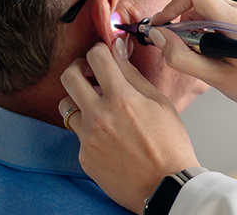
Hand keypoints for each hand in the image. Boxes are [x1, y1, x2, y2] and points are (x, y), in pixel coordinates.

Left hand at [59, 38, 199, 213]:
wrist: (166, 185)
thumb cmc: (170, 145)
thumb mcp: (160, 103)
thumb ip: (134, 76)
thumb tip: (118, 52)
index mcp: (121, 98)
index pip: (96, 57)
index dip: (98, 50)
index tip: (102, 54)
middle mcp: (99, 116)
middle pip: (68, 77)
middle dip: (77, 68)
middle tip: (89, 72)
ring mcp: (87, 138)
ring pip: (66, 106)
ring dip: (78, 100)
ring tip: (97, 106)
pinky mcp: (84, 156)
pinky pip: (78, 134)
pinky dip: (90, 130)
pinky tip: (110, 137)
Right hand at [148, 0, 236, 142]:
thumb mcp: (217, 78)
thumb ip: (182, 57)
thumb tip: (157, 37)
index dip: (170, 7)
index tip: (160, 29)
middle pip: (199, 3)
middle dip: (182, 25)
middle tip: (184, 53)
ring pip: (209, 11)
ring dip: (197, 31)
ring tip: (206, 59)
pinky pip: (222, 18)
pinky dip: (211, 33)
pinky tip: (218, 57)